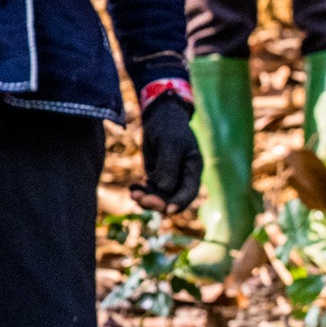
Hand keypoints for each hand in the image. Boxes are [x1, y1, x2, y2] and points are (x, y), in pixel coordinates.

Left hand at [133, 93, 201, 212]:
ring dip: (146, 198)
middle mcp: (183, 177)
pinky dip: (141, 191)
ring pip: (159, 197)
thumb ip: (168, 166)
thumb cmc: (169, 128)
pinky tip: (132, 188)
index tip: (166, 210)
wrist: (160, 117)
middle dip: (157, 202)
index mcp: (193, 169)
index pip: (189, 192)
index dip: (179, 203)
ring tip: (133, 192)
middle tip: (140, 199)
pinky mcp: (157, 176)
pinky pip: (149, 190)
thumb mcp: (170, 144)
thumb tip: (164, 189)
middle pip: (172, 198)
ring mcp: (169, 178)